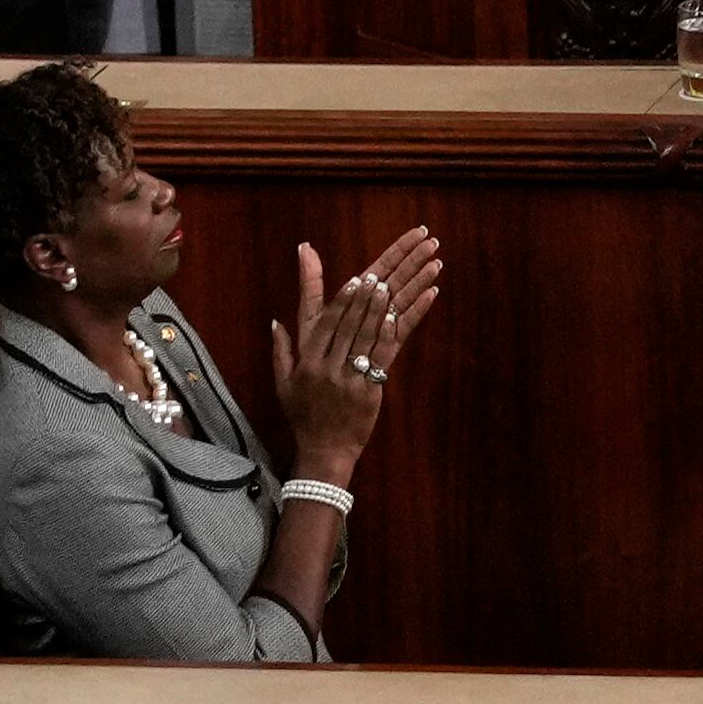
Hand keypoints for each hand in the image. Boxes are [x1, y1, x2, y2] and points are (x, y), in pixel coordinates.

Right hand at [267, 226, 441, 481]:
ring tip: (424, 266)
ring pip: (377, 325)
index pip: (327, 318)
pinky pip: (392, 347)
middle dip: (382, 279)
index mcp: (308, 357)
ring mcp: (351, 372)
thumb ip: (281, 349)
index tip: (361, 273)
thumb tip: (275, 320)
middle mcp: (328, 361)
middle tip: (405, 253)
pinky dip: (408, 319)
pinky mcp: (372, 384)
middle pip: (357, 313)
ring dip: (404, 290)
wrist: (324, 450)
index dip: (344, 296)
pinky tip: (426, 297)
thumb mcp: (284, 383)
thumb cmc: (304, 415)